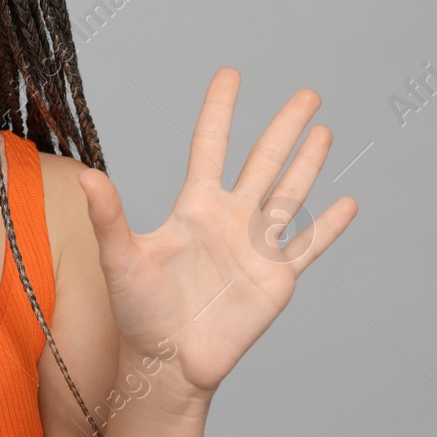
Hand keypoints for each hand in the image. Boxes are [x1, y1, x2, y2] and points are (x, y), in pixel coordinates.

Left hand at [76, 67, 359, 402]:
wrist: (167, 363)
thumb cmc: (137, 311)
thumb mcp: (120, 258)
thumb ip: (109, 217)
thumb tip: (87, 176)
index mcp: (194, 207)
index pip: (210, 146)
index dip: (220, 110)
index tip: (230, 74)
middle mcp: (229, 219)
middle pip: (263, 161)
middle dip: (283, 127)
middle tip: (307, 92)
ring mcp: (255, 248)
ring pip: (290, 194)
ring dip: (308, 163)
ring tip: (324, 130)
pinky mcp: (277, 279)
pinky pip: (309, 246)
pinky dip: (331, 226)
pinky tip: (349, 203)